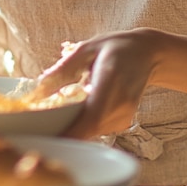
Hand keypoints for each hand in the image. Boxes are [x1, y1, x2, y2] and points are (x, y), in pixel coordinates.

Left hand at [36, 30, 162, 139]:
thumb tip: (39, 87)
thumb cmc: (115, 48)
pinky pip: (97, 130)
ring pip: (91, 133)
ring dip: (72, 129)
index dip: (69, 133)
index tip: (47, 138)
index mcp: (110, 82)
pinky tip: (75, 113)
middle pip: (88, 131)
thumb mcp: (87, 50)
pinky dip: (83, 126)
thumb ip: (63, 69)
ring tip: (54, 117)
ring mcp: (124, 116)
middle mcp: (120, 104)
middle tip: (38, 130)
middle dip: (63, 132)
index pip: (90, 118)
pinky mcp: (124, 122)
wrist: (148, 54)